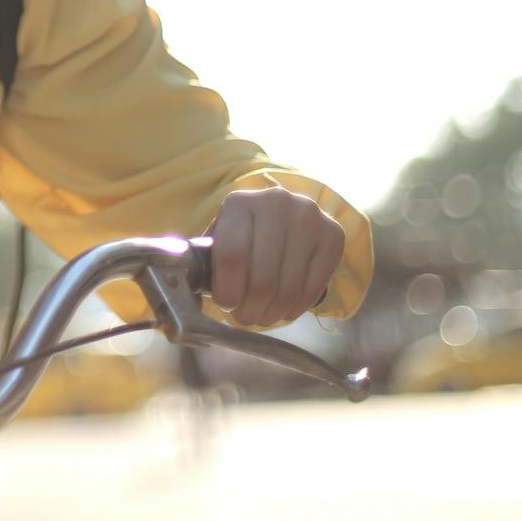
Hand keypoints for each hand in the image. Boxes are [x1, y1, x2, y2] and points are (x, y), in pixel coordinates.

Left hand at [207, 186, 345, 327]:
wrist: (281, 215)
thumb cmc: (241, 236)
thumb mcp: (219, 239)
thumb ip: (205, 265)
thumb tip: (188, 299)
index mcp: (240, 203)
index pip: (233, 257)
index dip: (228, 291)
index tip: (226, 305)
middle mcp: (277, 203)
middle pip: (263, 279)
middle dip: (250, 310)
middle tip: (244, 318)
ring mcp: (309, 218)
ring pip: (289, 289)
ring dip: (272, 314)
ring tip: (262, 316)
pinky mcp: (333, 235)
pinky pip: (313, 288)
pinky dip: (296, 309)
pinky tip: (284, 309)